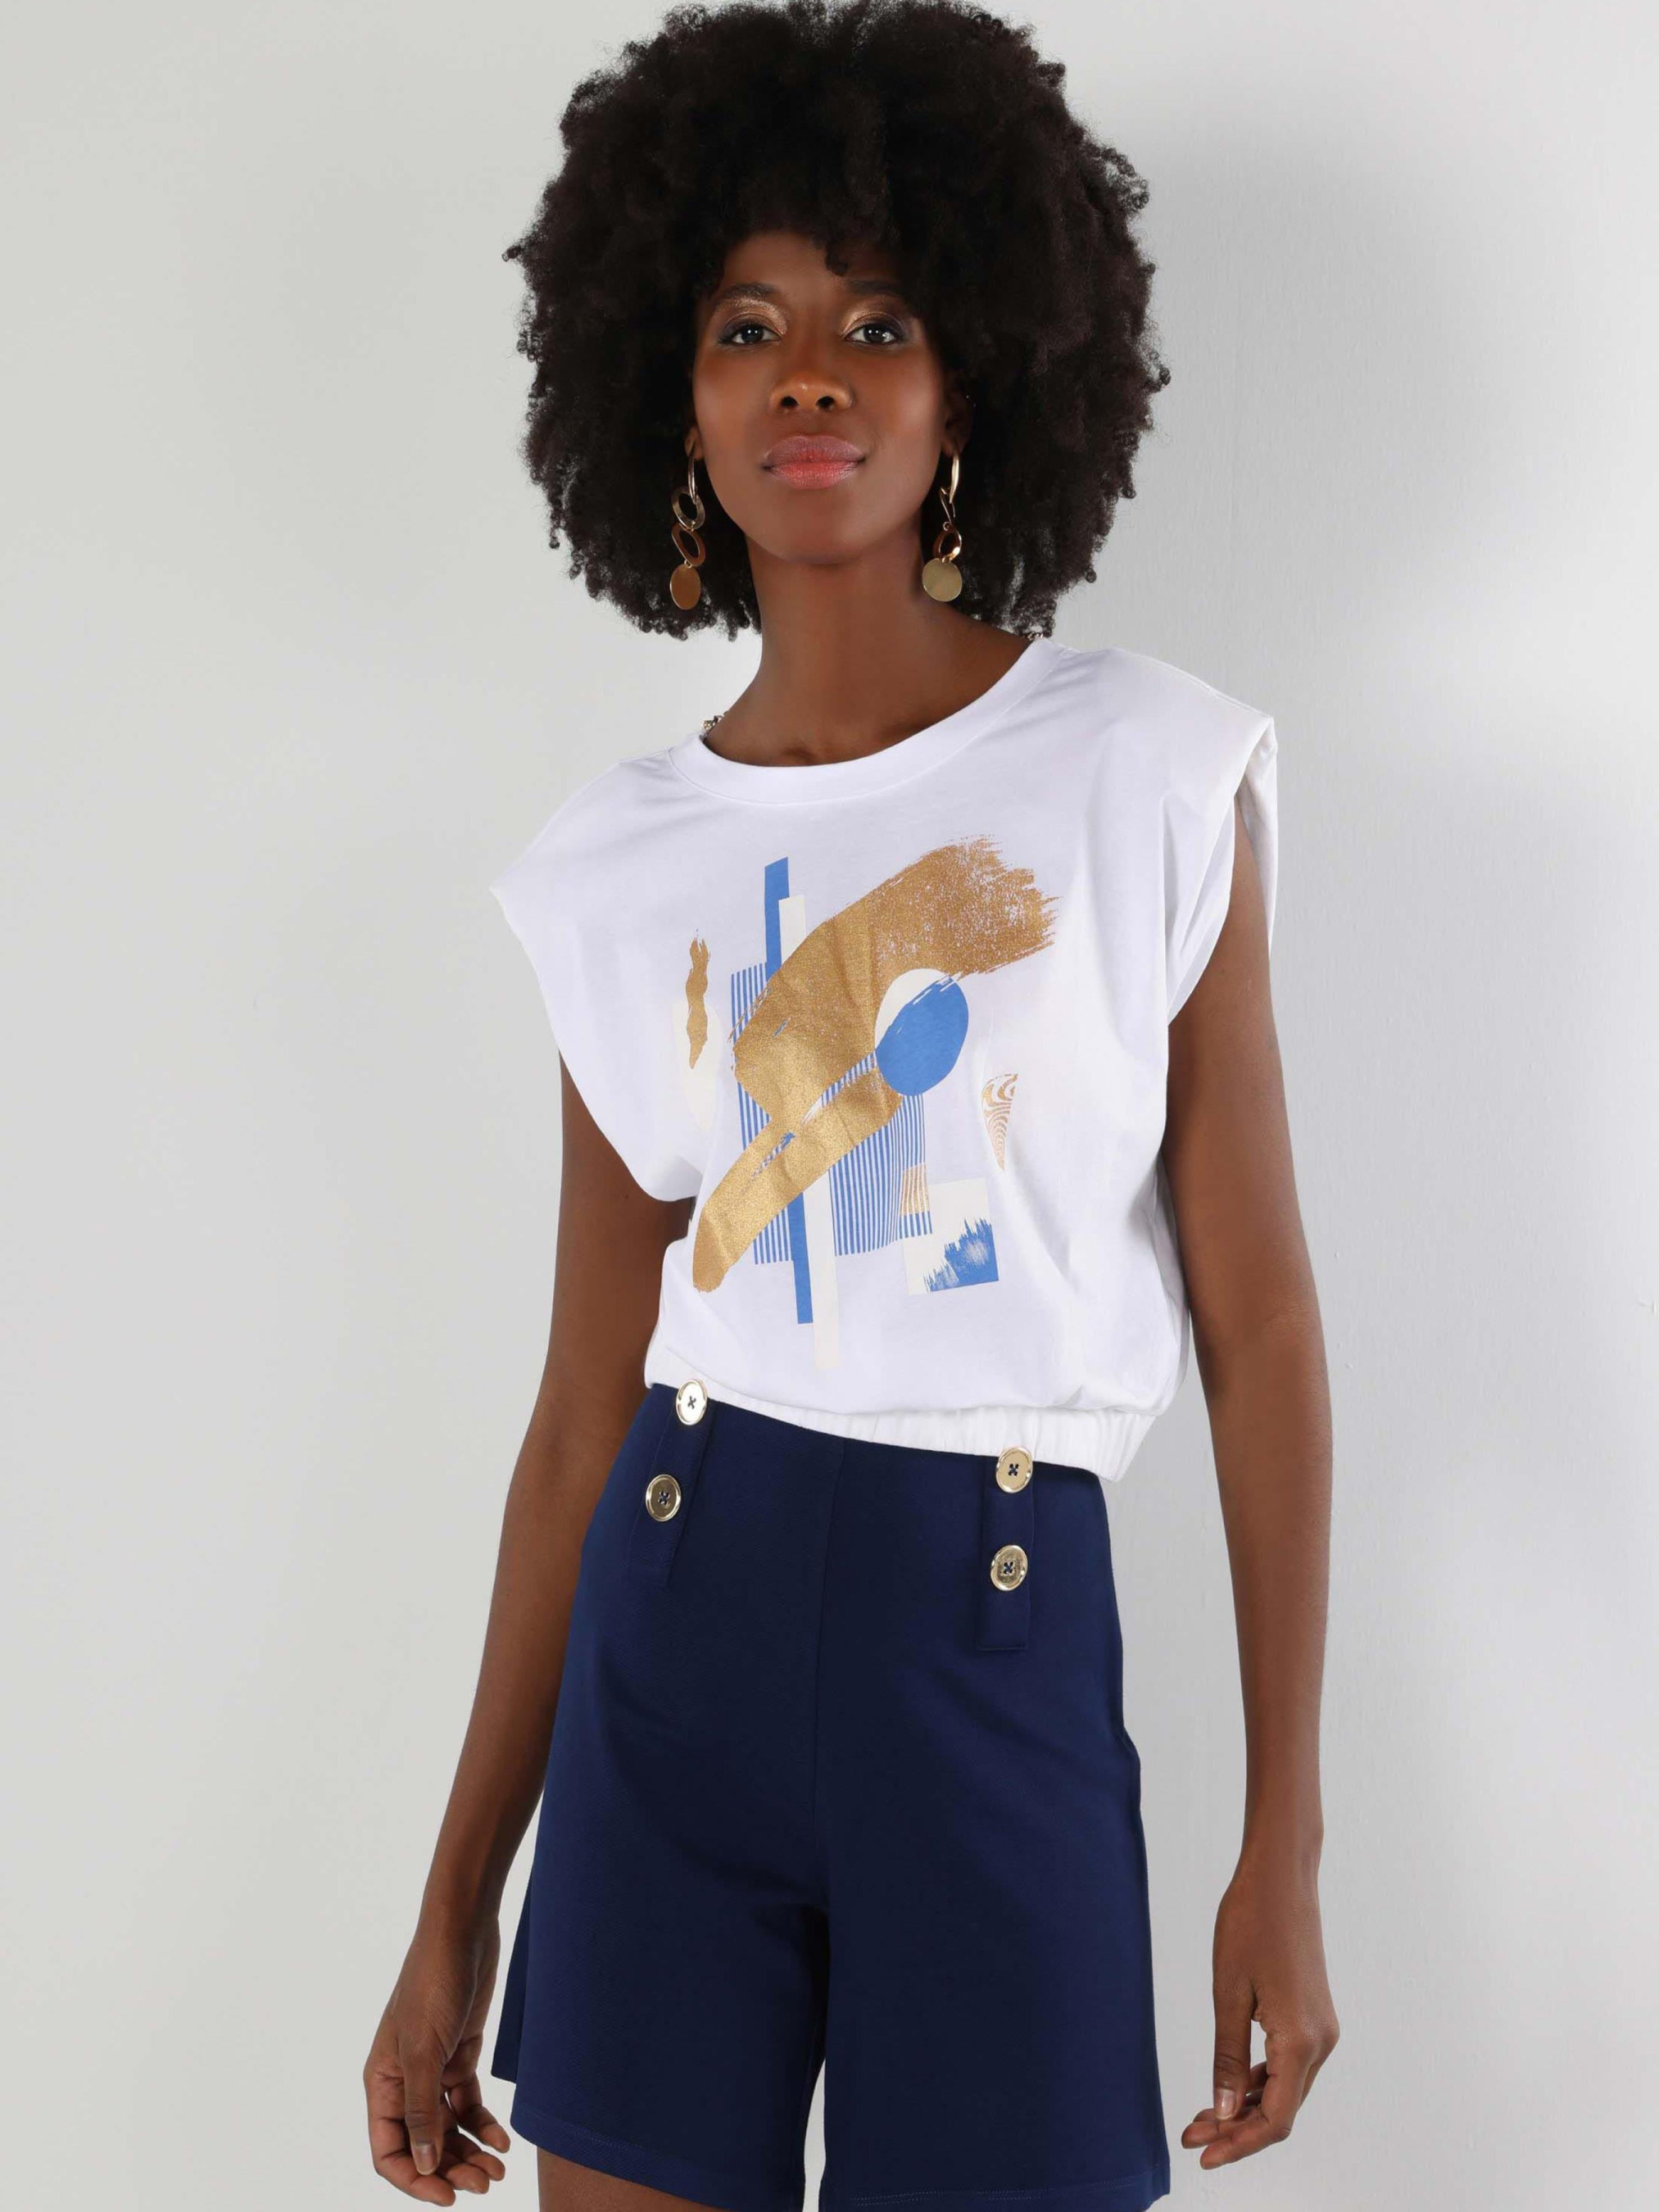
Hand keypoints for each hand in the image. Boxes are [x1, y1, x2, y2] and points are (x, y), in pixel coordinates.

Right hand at [364, 1918, 511, 2202]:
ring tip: (498, 2170)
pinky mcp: (460, 2055)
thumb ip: (422, 2110)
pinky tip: (502, 2140)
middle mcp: (404, 2081)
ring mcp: (433, 2069)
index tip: (449, 2197)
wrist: (463, 1931)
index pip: (389, 2150)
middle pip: (423, 2144)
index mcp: (381, 2082)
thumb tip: (423, 2164)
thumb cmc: (433, 1983)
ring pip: (448, 2129)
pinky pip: (468, 2104)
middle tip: (486, 2184)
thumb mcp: (425, 2050)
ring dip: (470, 2152)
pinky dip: (483, 2125)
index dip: (415, 2179)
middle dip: (451, 2169)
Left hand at [1180, 1845, 1338, 2168]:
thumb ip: (1228, 2057)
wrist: (1281, 1876)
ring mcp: (1322, 2029)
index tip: (1202, 2155)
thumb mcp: (1228, 1993)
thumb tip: (1223, 2113)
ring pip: (1286, 2088)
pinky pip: (1289, 2064)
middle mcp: (1322, 2042)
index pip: (1275, 2119)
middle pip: (1282, 2110)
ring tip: (1201, 2116)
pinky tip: (1228, 2086)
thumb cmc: (1250, 1923)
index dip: (1239, 2144)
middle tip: (1190, 2136)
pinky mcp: (1315, 2016)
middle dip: (1236, 2129)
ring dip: (1246, 2106)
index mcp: (1302, 2040)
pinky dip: (1259, 2080)